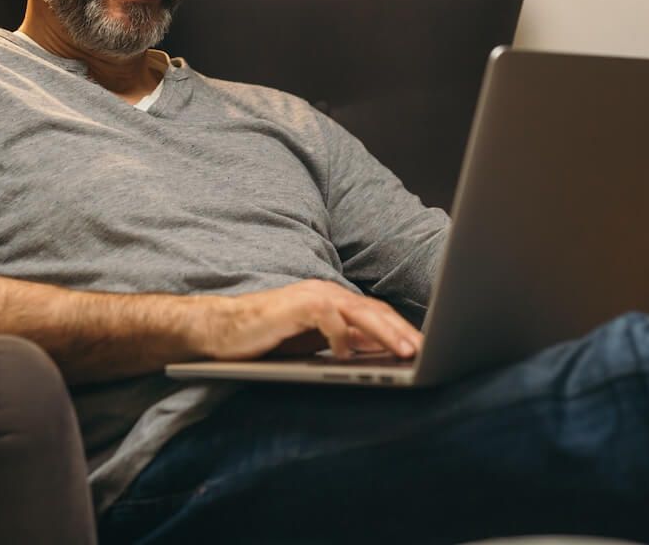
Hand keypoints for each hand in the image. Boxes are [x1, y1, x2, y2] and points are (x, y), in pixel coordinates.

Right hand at [195, 280, 422, 360]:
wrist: (224, 329)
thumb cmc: (269, 337)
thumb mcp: (315, 343)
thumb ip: (346, 342)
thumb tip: (382, 353)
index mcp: (335, 301)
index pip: (377, 314)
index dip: (401, 330)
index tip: (424, 350)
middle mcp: (327, 293)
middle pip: (374, 311)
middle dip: (402, 331)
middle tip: (424, 351)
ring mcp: (312, 297)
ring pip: (358, 312)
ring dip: (384, 333)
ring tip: (404, 352)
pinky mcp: (295, 306)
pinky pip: (326, 318)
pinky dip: (340, 336)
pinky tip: (348, 354)